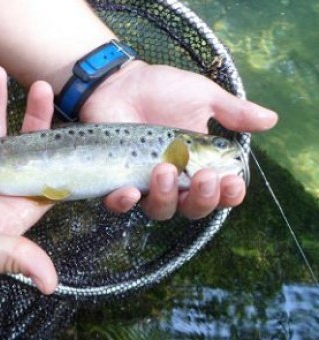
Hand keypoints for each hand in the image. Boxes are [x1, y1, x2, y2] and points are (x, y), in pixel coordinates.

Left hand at [81, 60, 278, 219]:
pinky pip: (118, 205)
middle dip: (202, 197)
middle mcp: (174, 181)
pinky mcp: (115, 181)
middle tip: (203, 175)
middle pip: (193, 208)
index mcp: (198, 165)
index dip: (228, 195)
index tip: (232, 181)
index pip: (219, 193)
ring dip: (167, 196)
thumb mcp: (203, 97)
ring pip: (160, 210)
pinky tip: (130, 192)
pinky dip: (124, 203)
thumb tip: (271, 120)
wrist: (120, 83)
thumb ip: (233, 112)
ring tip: (164, 169)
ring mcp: (144, 183)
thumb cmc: (161, 90)